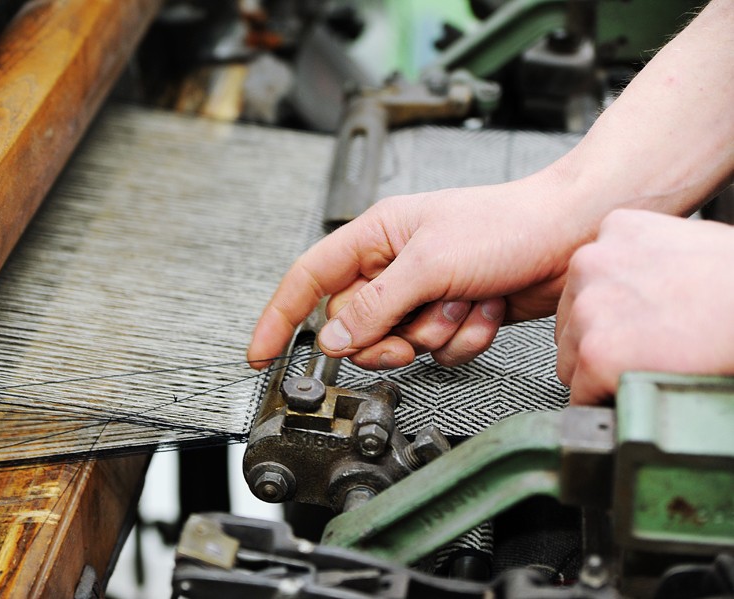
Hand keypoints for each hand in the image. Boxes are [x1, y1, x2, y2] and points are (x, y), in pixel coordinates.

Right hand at [248, 171, 581, 369]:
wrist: (570, 236)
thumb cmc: (506, 223)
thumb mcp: (429, 262)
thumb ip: (375, 305)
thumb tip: (333, 337)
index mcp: (375, 237)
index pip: (308, 278)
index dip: (280, 316)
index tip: (261, 352)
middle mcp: (393, 266)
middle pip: (355, 325)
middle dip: (386, 336)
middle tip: (410, 333)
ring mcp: (422, 294)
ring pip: (398, 342)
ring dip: (436, 332)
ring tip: (464, 300)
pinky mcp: (451, 315)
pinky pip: (438, 351)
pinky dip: (463, 338)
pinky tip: (484, 308)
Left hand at [556, 209, 733, 403]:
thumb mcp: (694, 243)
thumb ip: (649, 258)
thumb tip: (638, 286)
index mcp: (615, 231)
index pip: (586, 285)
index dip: (613, 314)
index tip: (641, 324)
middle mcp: (591, 264)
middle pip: (571, 322)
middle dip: (604, 343)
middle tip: (653, 351)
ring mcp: (589, 308)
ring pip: (572, 361)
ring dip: (604, 374)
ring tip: (655, 367)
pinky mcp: (597, 354)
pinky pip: (582, 394)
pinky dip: (608, 402)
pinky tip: (646, 387)